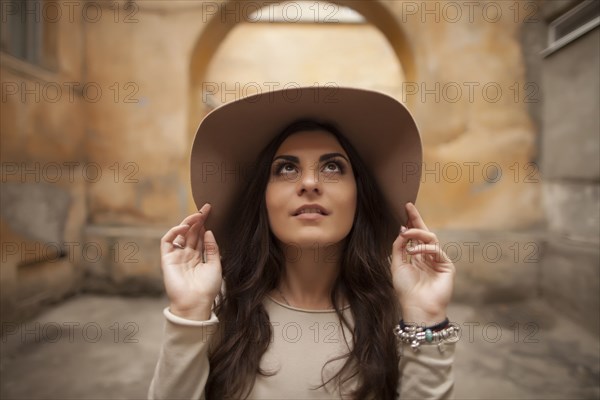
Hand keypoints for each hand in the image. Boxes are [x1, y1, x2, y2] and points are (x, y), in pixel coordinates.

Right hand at [160, 203, 221, 320]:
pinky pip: (167, 241)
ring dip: (187, 223)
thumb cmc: (207, 288)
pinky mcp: (167, 259)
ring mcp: (176, 256)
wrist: (196, 303)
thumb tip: (208, 231)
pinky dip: (174, 232)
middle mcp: (186, 255)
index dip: (204, 223)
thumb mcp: (215, 265)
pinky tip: (184, 227)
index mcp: (198, 257)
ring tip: (197, 216)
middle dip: (197, 219)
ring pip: (180, 234)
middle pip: (191, 233)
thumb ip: (211, 248)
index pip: (200, 236)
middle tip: (205, 208)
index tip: (210, 210)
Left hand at [391, 203, 454, 324]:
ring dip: (417, 233)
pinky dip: (425, 248)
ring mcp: (438, 261)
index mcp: (416, 258)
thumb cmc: (406, 290)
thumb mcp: (397, 265)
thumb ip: (399, 247)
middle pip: (424, 234)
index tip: (406, 208)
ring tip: (406, 233)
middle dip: (416, 220)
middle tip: (408, 208)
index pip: (414, 237)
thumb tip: (401, 230)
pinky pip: (436, 250)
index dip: (411, 223)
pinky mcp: (447, 266)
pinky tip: (415, 251)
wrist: (417, 307)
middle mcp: (427, 257)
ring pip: (431, 239)